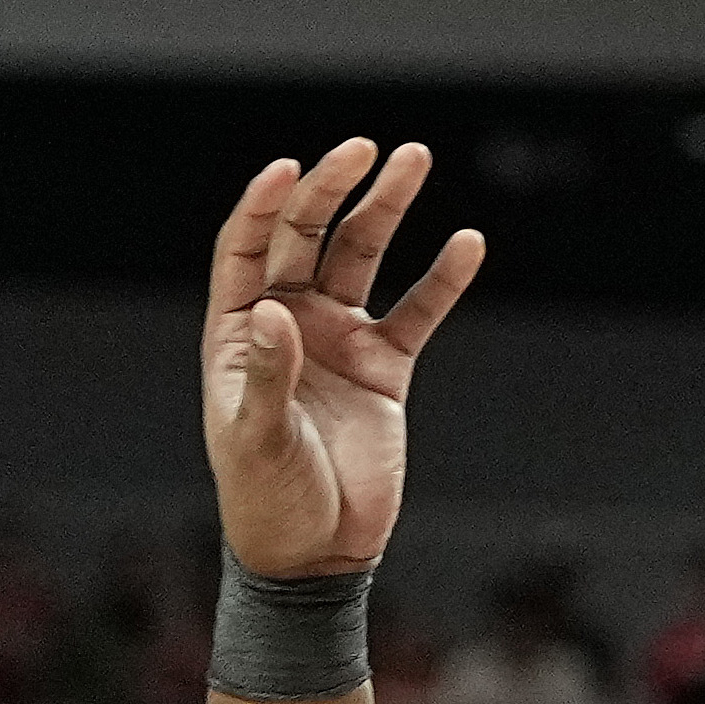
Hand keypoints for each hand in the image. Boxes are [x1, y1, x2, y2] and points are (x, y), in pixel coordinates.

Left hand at [204, 139, 484, 580]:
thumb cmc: (265, 500)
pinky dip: (443, 278)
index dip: (263, 205)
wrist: (316, 555)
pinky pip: (418, 311)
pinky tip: (467, 242)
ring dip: (388, 208)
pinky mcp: (385, 368)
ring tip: (415, 159)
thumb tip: (274, 314)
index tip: (289, 167)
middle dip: (334, 187)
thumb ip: (266, 377)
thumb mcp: (256, 440)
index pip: (247, 248)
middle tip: (366, 148)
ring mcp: (337, 339)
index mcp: (237, 331)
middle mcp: (286, 323)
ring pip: (363, 256)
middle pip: (308, 235)